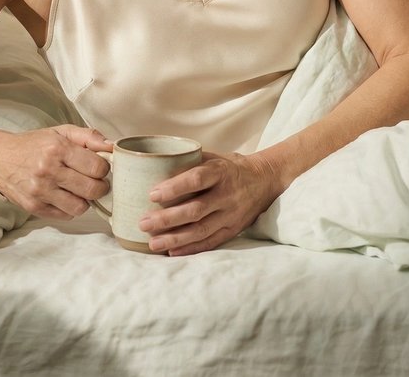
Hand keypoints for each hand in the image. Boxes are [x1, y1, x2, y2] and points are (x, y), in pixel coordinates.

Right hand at [0, 125, 110, 219]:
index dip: (104, 169)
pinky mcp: (33, 207)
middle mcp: (48, 171)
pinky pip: (65, 215)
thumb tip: (112, 146)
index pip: (97, 168)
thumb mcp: (60, 132)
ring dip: (85, 200)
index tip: (100, 167)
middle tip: (96, 182)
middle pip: (92, 189)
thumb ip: (88, 136)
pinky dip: (70, 208)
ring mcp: (39, 191)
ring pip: (80, 207)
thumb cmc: (33, 144)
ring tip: (80, 190)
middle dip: (100, 187)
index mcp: (57, 149)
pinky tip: (64, 196)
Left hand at [137, 151, 282, 255]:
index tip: (152, 194)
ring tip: (152, 243)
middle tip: (143, 223)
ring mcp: (231, 215)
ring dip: (175, 238)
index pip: (197, 179)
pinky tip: (172, 252)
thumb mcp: (214, 157)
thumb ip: (189, 161)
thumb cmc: (231, 166)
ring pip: (202, 230)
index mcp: (221, 172)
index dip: (174, 188)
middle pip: (196, 210)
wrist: (265, 179)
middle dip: (167, 219)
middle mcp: (227, 195)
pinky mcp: (233, 230)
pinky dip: (191, 248)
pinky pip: (211, 242)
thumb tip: (155, 164)